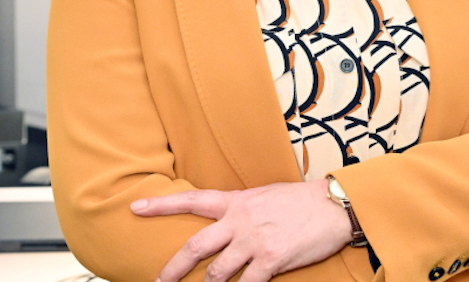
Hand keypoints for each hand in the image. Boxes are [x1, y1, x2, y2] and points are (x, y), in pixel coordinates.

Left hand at [132, 178, 350, 281]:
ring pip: (216, 272)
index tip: (136, 207)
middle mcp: (240, 220)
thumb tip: (226, 221)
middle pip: (196, 246)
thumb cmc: (301, 200)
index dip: (161, 205)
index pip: (192, 200)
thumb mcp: (265, 195)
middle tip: (158, 281)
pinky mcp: (271, 260)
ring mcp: (254, 241)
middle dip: (173, 268)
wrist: (332, 205)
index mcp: (237, 201)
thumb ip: (241, 209)